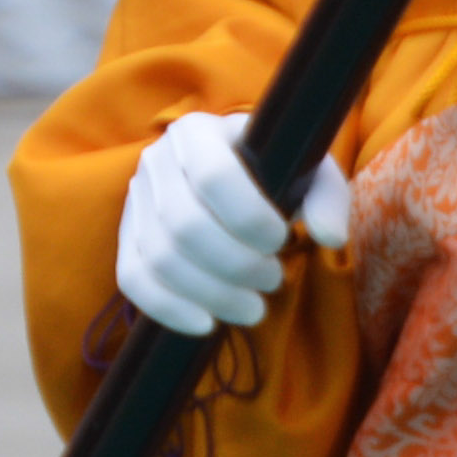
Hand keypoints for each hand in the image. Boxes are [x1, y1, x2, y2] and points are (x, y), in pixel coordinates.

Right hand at [116, 111, 354, 335]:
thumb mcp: (307, 174)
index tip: (281, 241)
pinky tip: (207, 324)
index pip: (213, 176)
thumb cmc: (273, 176)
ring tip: (253, 308)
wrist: (229, 182)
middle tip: (272, 280)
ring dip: (212, 293)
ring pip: (161, 258)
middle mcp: (158, 159)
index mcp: (198, 132)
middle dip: (235, 264)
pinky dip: (169, 308)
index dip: (248, 218)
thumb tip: (329, 236)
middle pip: (184, 224)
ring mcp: (137, 200)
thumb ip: (326, 199)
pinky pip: (133, 279)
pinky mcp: (127, 237)